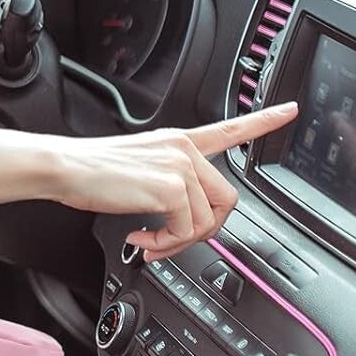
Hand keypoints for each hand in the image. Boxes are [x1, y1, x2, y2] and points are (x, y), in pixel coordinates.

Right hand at [54, 102, 299, 256]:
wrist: (66, 167)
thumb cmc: (91, 172)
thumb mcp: (139, 170)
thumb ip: (167, 186)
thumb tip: (178, 221)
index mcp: (179, 142)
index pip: (230, 128)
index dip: (264, 121)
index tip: (289, 110)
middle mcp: (185, 150)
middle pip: (226, 201)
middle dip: (202, 232)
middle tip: (170, 242)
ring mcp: (181, 166)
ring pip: (207, 222)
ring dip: (177, 243)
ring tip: (149, 242)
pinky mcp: (172, 187)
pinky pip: (186, 233)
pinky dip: (164, 246)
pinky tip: (141, 238)